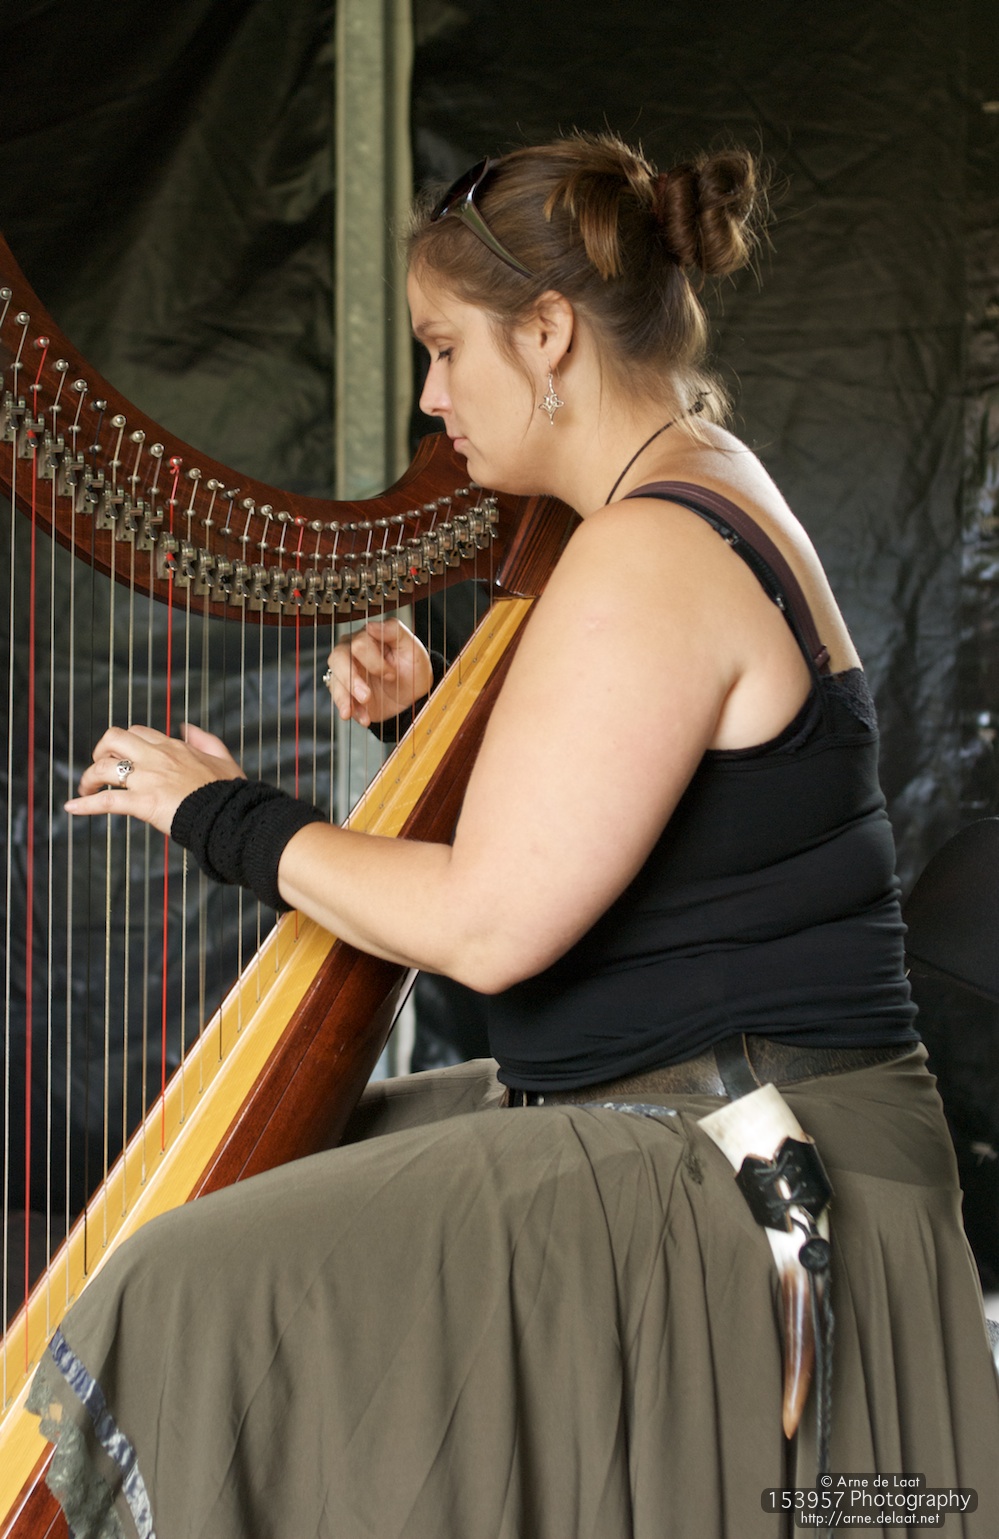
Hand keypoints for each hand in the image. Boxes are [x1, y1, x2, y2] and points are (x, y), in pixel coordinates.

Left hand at [65, 722, 244, 835]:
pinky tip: (72, 808)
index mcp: (173, 747)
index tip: (121, 756)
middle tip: (99, 768)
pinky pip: (105, 800)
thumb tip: (187, 727)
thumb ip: (205, 739)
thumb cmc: (228, 792)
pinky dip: (85, 805)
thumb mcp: (222, 758)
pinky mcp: (142, 802)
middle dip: (100, 751)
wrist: (229, 814)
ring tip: (85, 790)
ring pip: (104, 767)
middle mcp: (156, 757)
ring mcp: (147, 779)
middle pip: (114, 739)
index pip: (138, 732)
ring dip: (88, 778)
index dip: (124, 743)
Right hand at [325, 619, 433, 727]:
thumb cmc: (413, 668)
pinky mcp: (346, 692)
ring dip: (346, 697)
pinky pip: (340, 699)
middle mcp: (352, 650)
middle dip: (352, 679)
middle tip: (368, 695)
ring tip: (362, 711)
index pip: (359, 643)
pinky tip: (363, 718)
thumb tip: (371, 626)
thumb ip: (393, 631)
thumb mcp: (412, 647)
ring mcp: (347, 672)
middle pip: (338, 658)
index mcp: (368, 636)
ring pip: (335, 679)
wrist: (414, 697)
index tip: (392, 674)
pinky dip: (351, 710)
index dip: (375, 661)